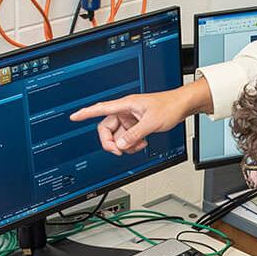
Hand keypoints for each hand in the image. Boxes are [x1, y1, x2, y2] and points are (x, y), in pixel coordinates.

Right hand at [69, 82, 207, 154]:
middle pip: (107, 129)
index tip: (74, 117)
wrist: (182, 106)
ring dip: (125, 144)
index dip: (86, 113)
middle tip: (120, 150)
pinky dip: (132, 144)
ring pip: (118, 136)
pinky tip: (142, 142)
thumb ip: (134, 135)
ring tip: (139, 144)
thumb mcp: (151, 123)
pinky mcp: (136, 125)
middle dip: (112, 142)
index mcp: (126, 105)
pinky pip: (127, 138)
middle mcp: (125, 111)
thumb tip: (120, 145)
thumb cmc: (169, 106)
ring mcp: (130, 119)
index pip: (101, 109)